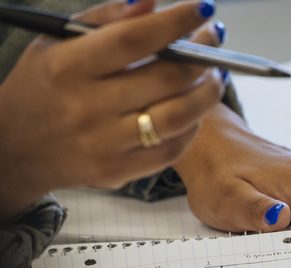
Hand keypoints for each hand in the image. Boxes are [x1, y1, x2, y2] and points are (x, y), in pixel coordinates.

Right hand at [0, 0, 223, 217]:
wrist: (17, 148)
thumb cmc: (42, 87)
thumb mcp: (57, 43)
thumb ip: (104, 21)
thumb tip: (152, 3)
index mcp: (69, 66)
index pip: (136, 39)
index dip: (177, 22)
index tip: (204, 8)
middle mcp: (89, 107)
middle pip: (166, 80)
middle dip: (203, 57)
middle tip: (214, 42)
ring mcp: (106, 144)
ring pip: (177, 117)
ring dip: (207, 94)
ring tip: (215, 77)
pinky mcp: (119, 171)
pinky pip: (171, 150)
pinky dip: (192, 127)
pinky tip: (196, 110)